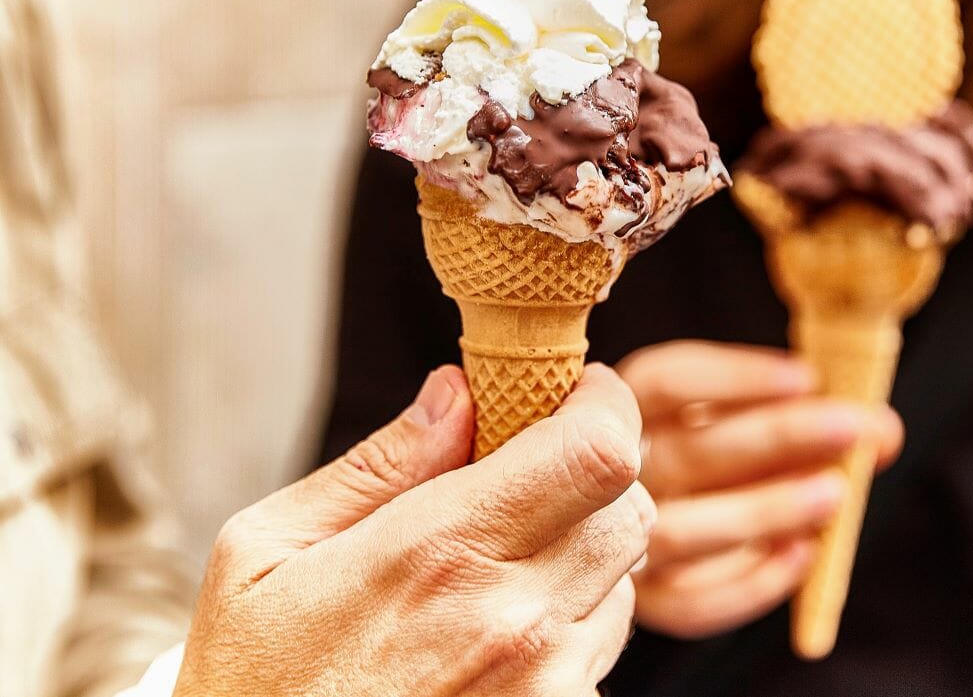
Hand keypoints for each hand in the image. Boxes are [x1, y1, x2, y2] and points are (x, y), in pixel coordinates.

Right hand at [173, 364, 653, 696]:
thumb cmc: (255, 683)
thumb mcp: (269, 552)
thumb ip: (379, 465)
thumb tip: (457, 394)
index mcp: (442, 554)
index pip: (596, 451)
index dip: (603, 404)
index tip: (572, 391)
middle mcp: (515, 622)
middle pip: (630, 507)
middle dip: (593, 470)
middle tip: (531, 470)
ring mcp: (546, 686)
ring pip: (623, 578)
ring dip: (583, 548)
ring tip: (498, 562)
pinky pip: (600, 649)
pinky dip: (570, 619)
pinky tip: (496, 629)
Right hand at [618, 341, 902, 638]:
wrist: (628, 526)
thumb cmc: (701, 456)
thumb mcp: (722, 415)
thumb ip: (786, 413)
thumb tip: (880, 429)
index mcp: (622, 409)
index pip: (665, 382)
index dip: (736, 378)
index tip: (806, 377)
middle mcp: (616, 475)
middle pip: (689, 453)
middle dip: (778, 437)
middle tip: (851, 429)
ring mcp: (621, 540)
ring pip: (686, 531)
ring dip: (766, 509)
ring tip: (833, 493)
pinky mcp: (646, 602)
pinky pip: (695, 602)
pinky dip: (753, 582)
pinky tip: (804, 555)